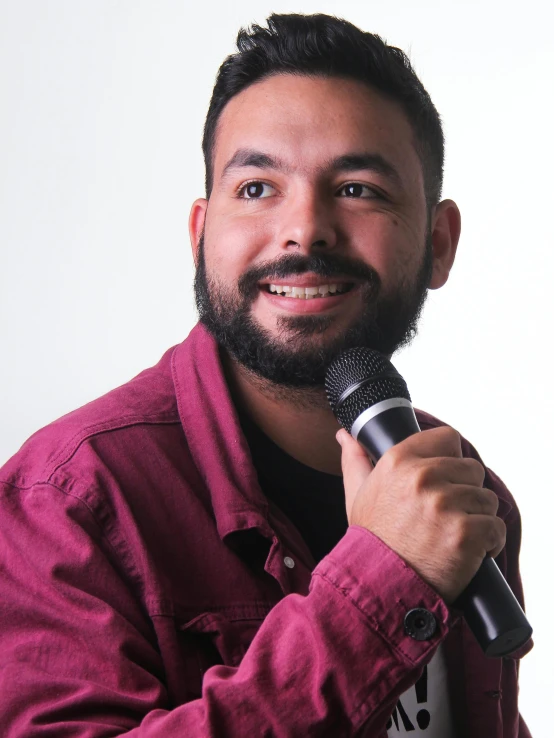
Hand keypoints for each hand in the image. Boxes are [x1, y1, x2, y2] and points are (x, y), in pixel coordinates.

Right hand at [337, 425, 505, 602]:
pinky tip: (468, 552)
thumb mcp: (358, 495)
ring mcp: (445, 505)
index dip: (450, 459)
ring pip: (487, 499)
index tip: (444, 480)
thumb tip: (346, 435)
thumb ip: (355, 460)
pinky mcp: (466, 533)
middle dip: (465, 493)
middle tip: (445, 517)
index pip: (448, 438)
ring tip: (453, 537)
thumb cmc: (371, 541)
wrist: (378, 587)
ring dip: (478, 519)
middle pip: (472, 470)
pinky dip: (489, 543)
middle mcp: (422, 477)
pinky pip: (496, 528)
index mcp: (399, 461)